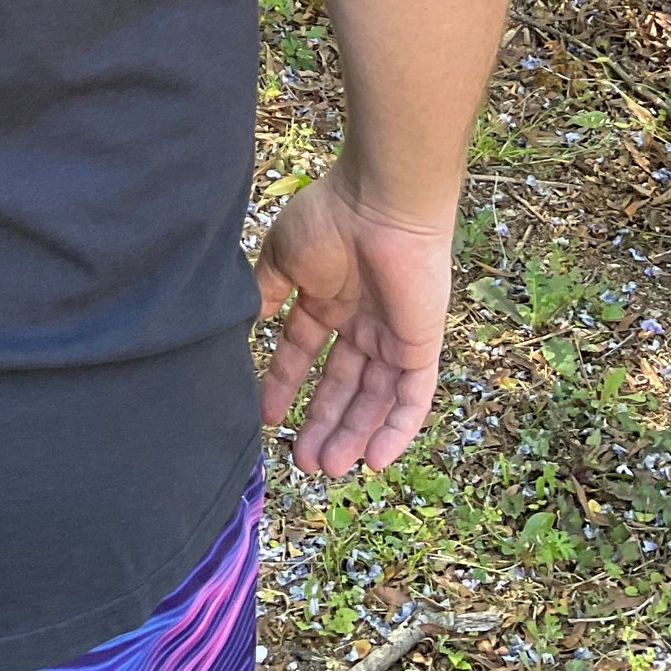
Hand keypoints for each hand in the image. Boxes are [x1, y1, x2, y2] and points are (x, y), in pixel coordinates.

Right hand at [252, 158, 454, 476]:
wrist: (381, 204)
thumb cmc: (329, 220)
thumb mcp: (282, 258)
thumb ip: (266, 294)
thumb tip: (248, 325)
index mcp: (328, 299)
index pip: (305, 353)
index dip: (285, 385)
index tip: (266, 417)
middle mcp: (362, 322)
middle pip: (343, 386)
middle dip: (322, 423)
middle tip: (303, 461)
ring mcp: (394, 336)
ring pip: (374, 399)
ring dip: (353, 434)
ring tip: (328, 466)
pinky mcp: (422, 345)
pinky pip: (413, 397)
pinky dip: (397, 429)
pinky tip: (375, 459)